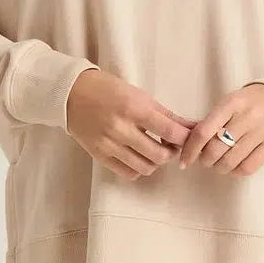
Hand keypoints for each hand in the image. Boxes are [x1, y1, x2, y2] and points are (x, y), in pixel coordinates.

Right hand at [66, 69, 198, 180]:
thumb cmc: (109, 89)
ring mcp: (109, 145)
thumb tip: (192, 126)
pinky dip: (139, 168)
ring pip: (145, 167)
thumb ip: (166, 114)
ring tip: (154, 149)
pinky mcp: (99, 156)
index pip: (170, 131)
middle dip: (171, 152)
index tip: (188, 137)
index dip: (185, 138)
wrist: (71, 93)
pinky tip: (138, 156)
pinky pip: (128, 173)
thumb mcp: (140, 95)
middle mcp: (121, 129)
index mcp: (134, 108)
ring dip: (156, 161)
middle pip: (160, 155)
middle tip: (170, 144)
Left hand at [177, 82, 263, 176]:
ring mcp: (262, 131)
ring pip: (231, 161)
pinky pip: (248, 167)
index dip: (190, 150)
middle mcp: (247, 117)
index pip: (204, 131)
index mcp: (231, 104)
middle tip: (205, 160)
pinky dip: (236, 171)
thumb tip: (189, 145)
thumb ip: (212, 121)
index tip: (184, 161)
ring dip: (219, 167)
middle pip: (216, 149)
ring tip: (219, 164)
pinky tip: (234, 166)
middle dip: (205, 160)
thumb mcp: (230, 104)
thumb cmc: (250, 103)